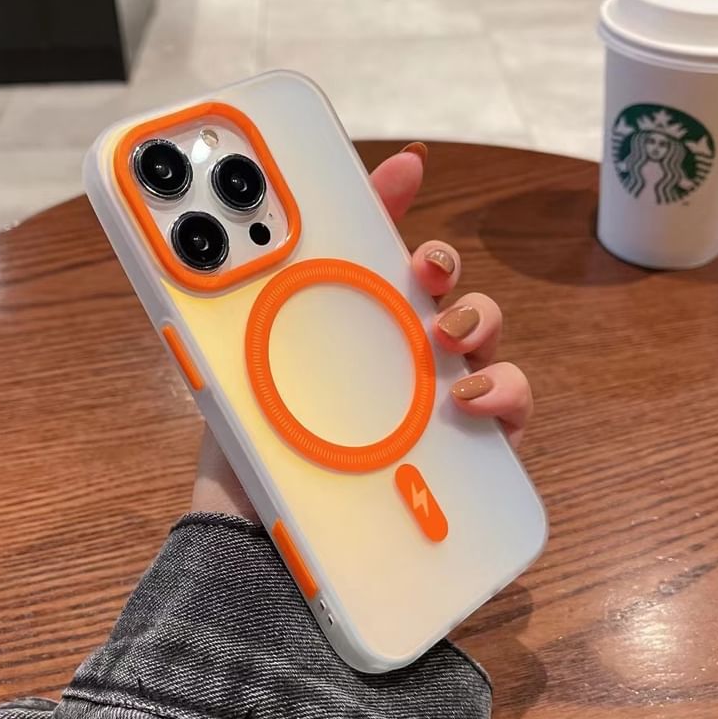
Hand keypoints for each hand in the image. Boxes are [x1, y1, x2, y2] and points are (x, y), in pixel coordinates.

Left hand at [192, 143, 532, 518]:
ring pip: (484, 336)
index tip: (408, 165)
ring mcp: (435, 403)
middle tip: (422, 268)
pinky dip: (510, 393)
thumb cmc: (245, 459)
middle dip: (440, 263)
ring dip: (478, 316)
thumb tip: (204, 242)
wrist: (265, 554)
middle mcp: (395, 358)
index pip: (373, 253)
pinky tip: (476, 398)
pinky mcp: (468, 454)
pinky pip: (513, 410)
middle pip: (440, 289)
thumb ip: (231, 310)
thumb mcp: (230, 369)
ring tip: (449, 335)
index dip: (394, 203)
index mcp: (342, 330)